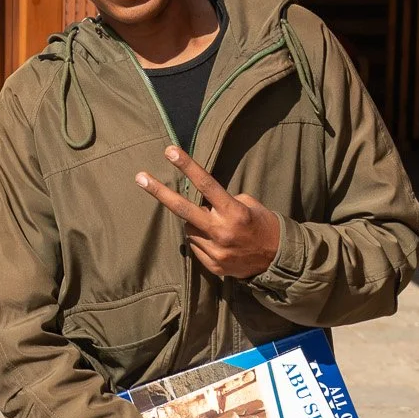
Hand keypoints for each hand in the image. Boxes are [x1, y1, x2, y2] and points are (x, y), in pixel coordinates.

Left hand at [135, 147, 282, 279]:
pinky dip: (201, 239)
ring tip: (215, 226)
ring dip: (195, 223)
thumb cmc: (262, 224)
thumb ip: (223, 202)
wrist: (278, 260)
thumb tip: (199, 202)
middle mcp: (222, 232)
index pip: (206, 185)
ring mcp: (216, 251)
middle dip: (160, 193)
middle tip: (140, 178)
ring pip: (189, 228)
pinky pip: (196, 245)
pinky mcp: (212, 266)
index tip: (170, 151)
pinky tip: (218, 241)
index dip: (187, 167)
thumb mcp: (249, 205)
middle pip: (184, 209)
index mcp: (234, 212)